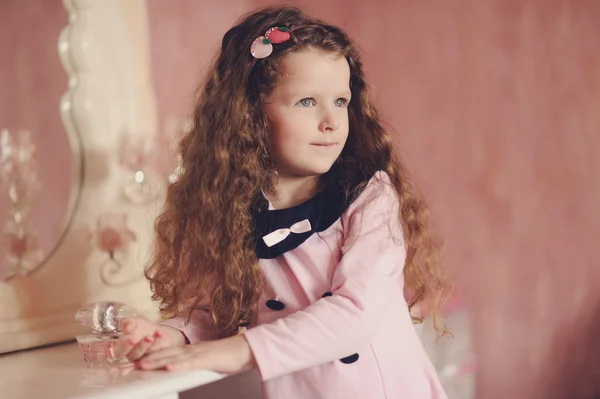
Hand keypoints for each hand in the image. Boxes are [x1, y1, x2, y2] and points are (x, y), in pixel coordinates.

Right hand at [114, 317, 186, 362]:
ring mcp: (142, 361)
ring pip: (145, 357)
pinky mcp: (154, 361)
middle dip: (141, 347)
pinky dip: (160, 346)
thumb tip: (127, 328)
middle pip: (133, 356)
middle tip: (148, 337)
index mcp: (122, 349)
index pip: (120, 352)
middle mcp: (131, 357)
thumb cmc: (141, 327)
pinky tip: (161, 336)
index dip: (126, 346)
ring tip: (153, 337)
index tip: (132, 339)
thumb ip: (128, 323)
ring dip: (150, 347)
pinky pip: (156, 357)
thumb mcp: (134, 322)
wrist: (156, 331)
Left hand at [137, 334, 255, 374]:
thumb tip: (182, 369)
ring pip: (174, 356)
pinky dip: (179, 365)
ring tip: (142, 365)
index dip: (153, 356)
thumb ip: (195, 362)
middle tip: (132, 364)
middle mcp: (193, 349)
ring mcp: (199, 353)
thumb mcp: (208, 359)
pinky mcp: (207, 359)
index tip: (138, 361)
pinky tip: (168, 367)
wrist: (246, 349)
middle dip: (148, 359)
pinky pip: (191, 362)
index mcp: (192, 350)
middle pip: (166, 353)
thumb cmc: (229, 356)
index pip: (168, 352)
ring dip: (157, 361)